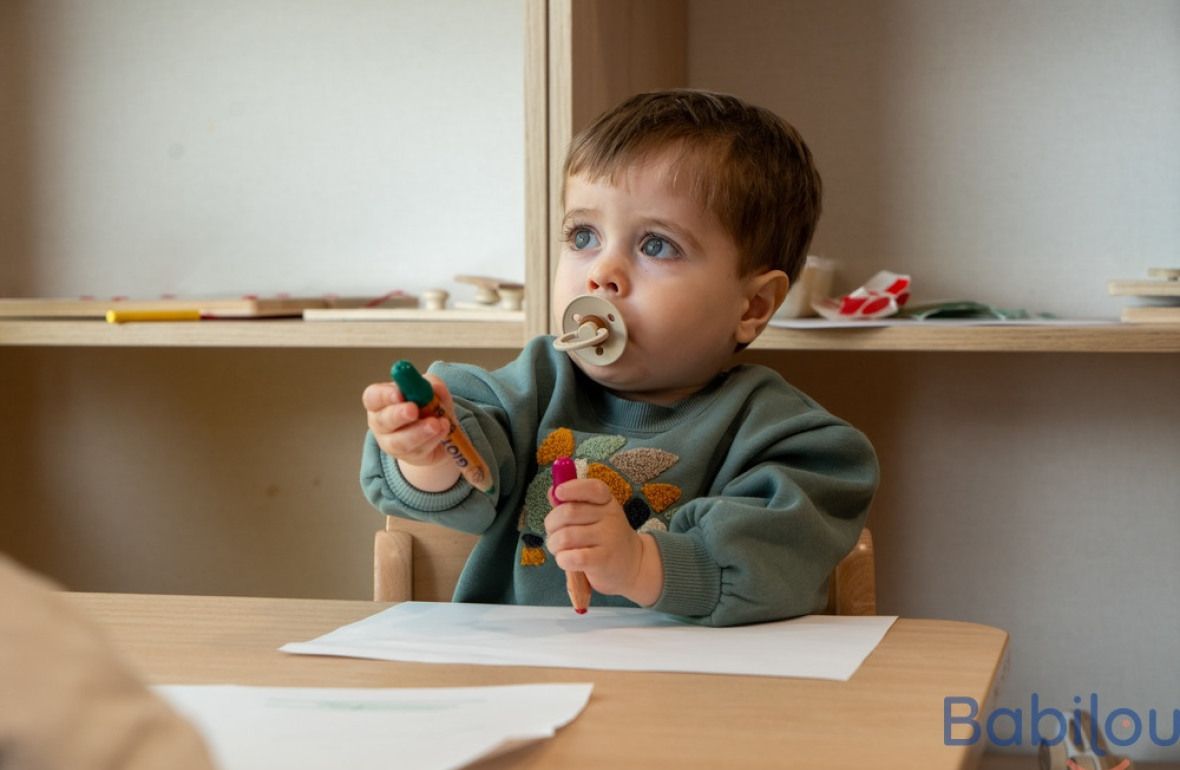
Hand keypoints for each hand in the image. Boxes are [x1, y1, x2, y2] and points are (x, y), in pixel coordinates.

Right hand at [361, 374, 460, 490]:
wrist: (437, 432)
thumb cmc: (426, 405)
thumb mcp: (430, 390)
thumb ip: (432, 385)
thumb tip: (435, 388)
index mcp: (380, 401)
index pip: (373, 397)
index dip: (384, 395)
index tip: (399, 393)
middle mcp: (380, 423)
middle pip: (382, 421)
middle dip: (398, 415)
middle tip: (413, 410)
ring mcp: (392, 443)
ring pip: (400, 441)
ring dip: (419, 431)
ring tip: (435, 424)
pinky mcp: (409, 457)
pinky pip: (419, 449)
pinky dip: (433, 439)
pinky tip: (444, 429)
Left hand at [545, 478, 663, 604]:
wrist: (633, 565)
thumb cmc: (605, 538)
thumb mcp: (595, 515)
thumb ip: (573, 503)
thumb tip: (553, 491)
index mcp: (607, 501)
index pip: (592, 488)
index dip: (572, 488)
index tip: (559, 493)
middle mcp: (610, 516)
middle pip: (568, 512)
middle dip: (551, 524)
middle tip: (552, 534)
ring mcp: (609, 538)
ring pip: (566, 536)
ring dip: (554, 544)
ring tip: (558, 549)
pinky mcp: (604, 559)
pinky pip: (573, 557)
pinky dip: (562, 559)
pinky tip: (565, 560)